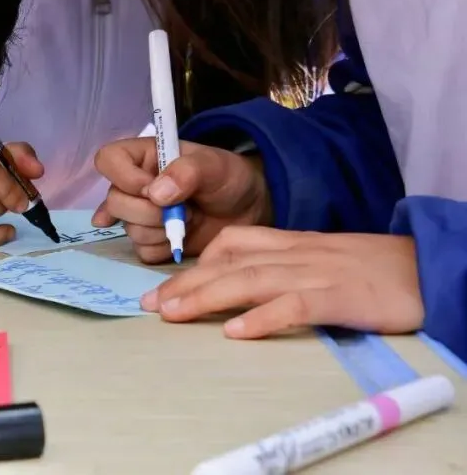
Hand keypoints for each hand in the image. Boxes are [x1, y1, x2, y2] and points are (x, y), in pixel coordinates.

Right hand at [93, 137, 272, 263]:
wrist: (247, 210)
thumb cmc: (228, 178)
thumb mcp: (214, 165)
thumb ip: (187, 172)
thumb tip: (155, 194)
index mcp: (142, 157)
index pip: (108, 160)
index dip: (124, 177)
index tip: (153, 188)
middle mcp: (134, 186)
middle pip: (115, 202)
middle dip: (148, 211)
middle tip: (183, 209)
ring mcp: (139, 216)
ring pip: (129, 230)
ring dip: (161, 230)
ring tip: (189, 219)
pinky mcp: (150, 242)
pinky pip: (143, 251)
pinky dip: (164, 248)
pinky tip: (181, 236)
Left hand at [141, 227, 423, 337]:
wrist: (424, 268)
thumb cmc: (369, 268)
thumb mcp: (317, 257)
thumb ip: (279, 263)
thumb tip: (235, 283)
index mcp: (289, 243)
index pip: (232, 244)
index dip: (193, 264)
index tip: (162, 287)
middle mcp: (295, 254)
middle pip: (229, 264)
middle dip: (185, 284)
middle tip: (149, 304)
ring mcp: (315, 274)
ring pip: (250, 280)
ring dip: (206, 297)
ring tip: (172, 314)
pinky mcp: (338, 297)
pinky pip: (295, 305)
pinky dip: (263, 318)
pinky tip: (236, 332)